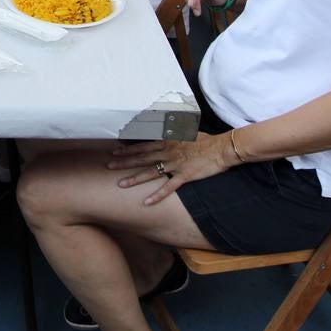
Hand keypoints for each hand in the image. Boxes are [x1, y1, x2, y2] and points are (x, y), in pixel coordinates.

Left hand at [107, 133, 233, 204]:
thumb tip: (166, 128)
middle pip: (141, 158)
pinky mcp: (184, 175)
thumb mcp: (187, 132)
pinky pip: (168, 187)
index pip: (143, 145)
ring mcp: (175, 164)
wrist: (222, 148)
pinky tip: (146, 202)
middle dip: (124, 162)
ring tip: (120, 184)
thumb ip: (174, 132)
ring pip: (150, 173)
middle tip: (108, 166)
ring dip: (134, 178)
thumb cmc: (206, 140)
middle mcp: (168, 152)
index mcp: (167, 141)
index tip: (115, 152)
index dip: (128, 149)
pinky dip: (157, 195)